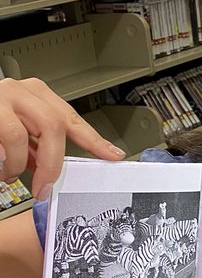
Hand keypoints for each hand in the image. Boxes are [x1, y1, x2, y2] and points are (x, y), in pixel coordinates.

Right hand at [0, 77, 125, 197]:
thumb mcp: (18, 132)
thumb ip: (36, 145)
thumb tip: (53, 168)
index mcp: (35, 94)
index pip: (72, 117)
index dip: (94, 139)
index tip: (114, 156)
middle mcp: (21, 91)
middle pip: (54, 125)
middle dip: (52, 162)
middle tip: (44, 186)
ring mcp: (1, 96)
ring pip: (22, 135)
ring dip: (19, 163)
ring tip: (10, 175)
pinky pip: (5, 139)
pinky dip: (7, 159)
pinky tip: (1, 170)